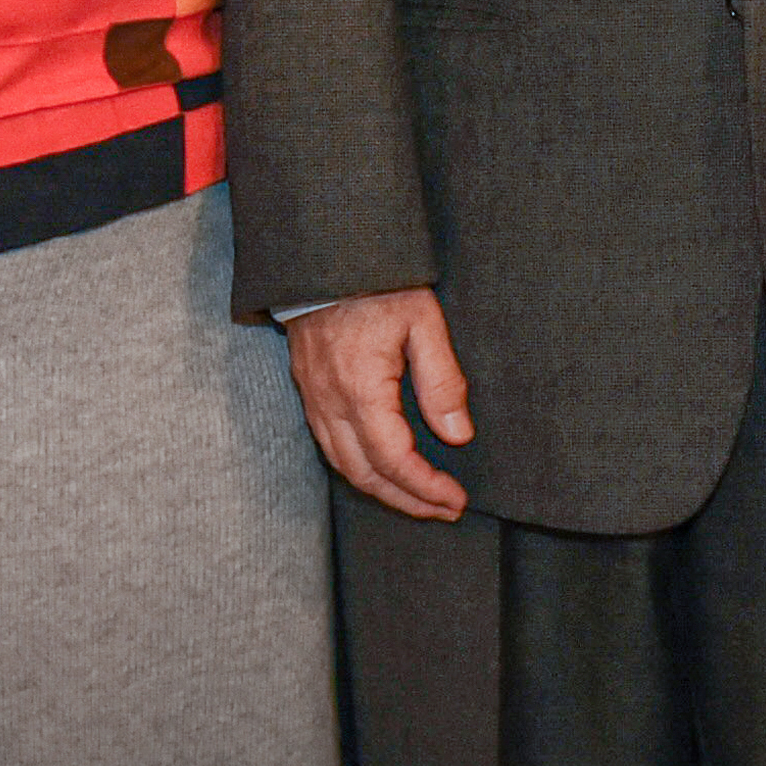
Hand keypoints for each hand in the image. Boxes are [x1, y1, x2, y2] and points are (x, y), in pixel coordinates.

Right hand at [287, 290, 475, 520]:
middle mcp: (330, 404)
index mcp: (361, 390)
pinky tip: (381, 469)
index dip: (426, 488)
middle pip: (366, 476)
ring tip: (418, 499)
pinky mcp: (308, 390)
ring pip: (343, 466)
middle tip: (444, 510)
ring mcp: (313, 398)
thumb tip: (457, 435)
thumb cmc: (376, 283)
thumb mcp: (422, 321)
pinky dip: (358, 469)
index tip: (456, 499)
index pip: (394, 461)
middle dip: (407, 501)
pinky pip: (329, 445)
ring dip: (382, 490)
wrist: (322, 255)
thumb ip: (442, 381)